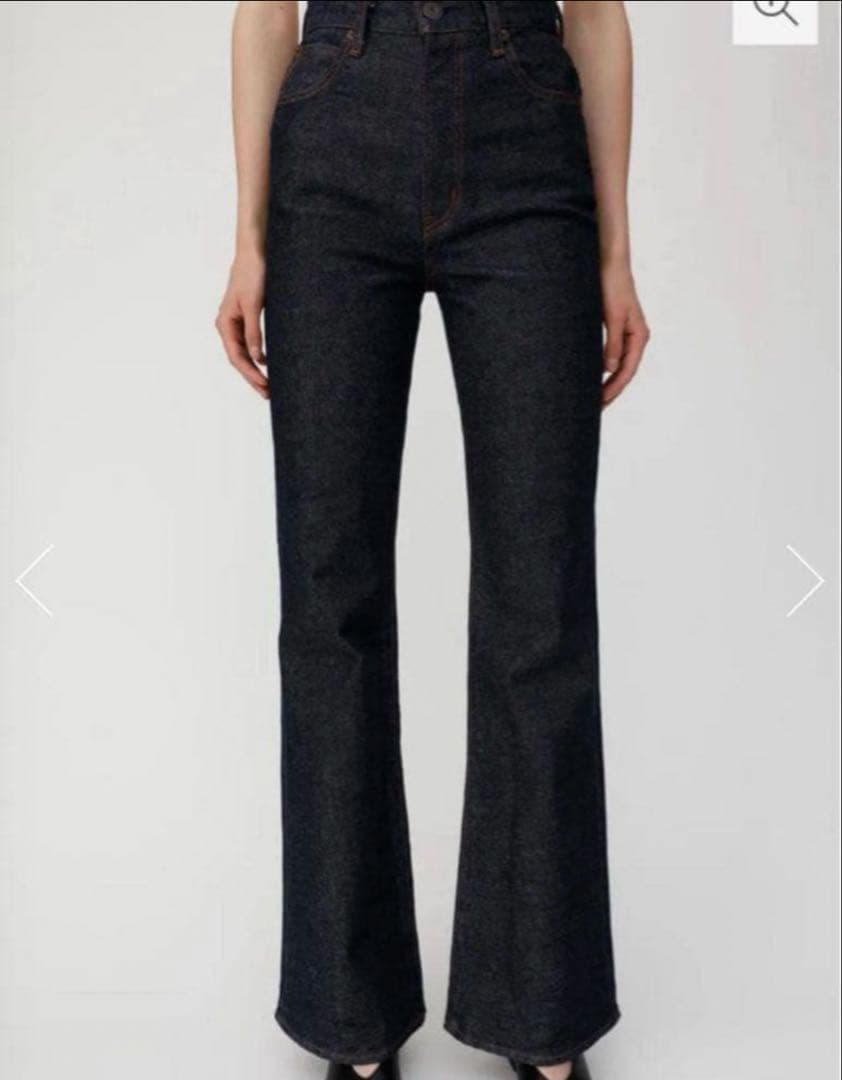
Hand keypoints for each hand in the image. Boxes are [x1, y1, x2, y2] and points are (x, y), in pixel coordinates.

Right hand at [215, 249, 268, 398]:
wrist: (255, 252)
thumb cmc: (252, 274)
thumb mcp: (254, 305)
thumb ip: (254, 332)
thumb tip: (257, 359)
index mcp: (225, 323)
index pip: (237, 357)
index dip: (250, 375)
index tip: (265, 386)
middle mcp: (227, 325)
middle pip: (239, 359)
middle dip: (253, 377)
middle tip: (268, 394)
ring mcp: (236, 322)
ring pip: (244, 353)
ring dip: (255, 369)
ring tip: (268, 385)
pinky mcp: (246, 318)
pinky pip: (250, 343)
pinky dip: (258, 356)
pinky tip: (267, 363)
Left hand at [601, 262, 649, 405]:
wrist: (608, 262)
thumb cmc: (612, 285)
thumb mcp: (612, 316)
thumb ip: (613, 343)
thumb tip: (609, 370)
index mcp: (639, 336)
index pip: (627, 370)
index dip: (614, 389)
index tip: (601, 403)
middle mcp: (635, 337)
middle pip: (623, 372)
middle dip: (610, 391)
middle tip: (595, 409)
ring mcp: (625, 333)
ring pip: (617, 365)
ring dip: (607, 382)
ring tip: (593, 399)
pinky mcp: (615, 328)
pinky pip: (610, 354)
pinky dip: (602, 368)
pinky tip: (592, 376)